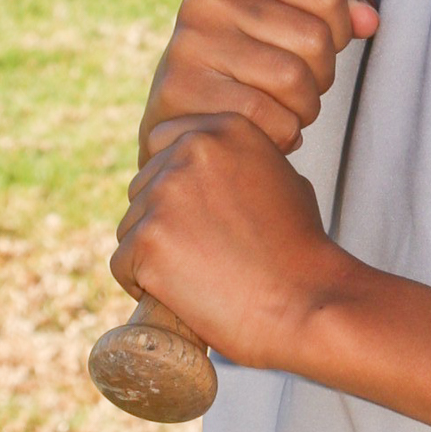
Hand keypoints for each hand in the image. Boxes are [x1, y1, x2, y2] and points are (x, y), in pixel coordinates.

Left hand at [112, 114, 357, 372]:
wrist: (306, 302)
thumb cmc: (300, 251)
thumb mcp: (280, 179)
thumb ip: (237, 162)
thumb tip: (206, 171)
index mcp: (224, 129)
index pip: (162, 141)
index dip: (175, 183)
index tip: (199, 215)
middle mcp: (191, 151)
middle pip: (143, 186)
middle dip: (164, 220)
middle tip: (207, 253)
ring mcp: (166, 194)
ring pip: (131, 225)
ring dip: (154, 253)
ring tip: (203, 275)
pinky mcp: (148, 239)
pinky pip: (123, 263)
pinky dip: (145, 284)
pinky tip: (185, 293)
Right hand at [139, 0, 377, 162]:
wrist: (180, 120)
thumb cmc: (244, 64)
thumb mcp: (284, 22)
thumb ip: (333, 11)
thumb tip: (370, 19)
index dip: (340, 31)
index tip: (317, 47)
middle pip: (315, 40)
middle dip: (321, 77)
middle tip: (297, 90)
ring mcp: (189, 45)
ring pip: (294, 82)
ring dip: (303, 110)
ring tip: (281, 110)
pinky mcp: (182, 95)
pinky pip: (269, 120)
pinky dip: (281, 135)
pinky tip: (262, 131)